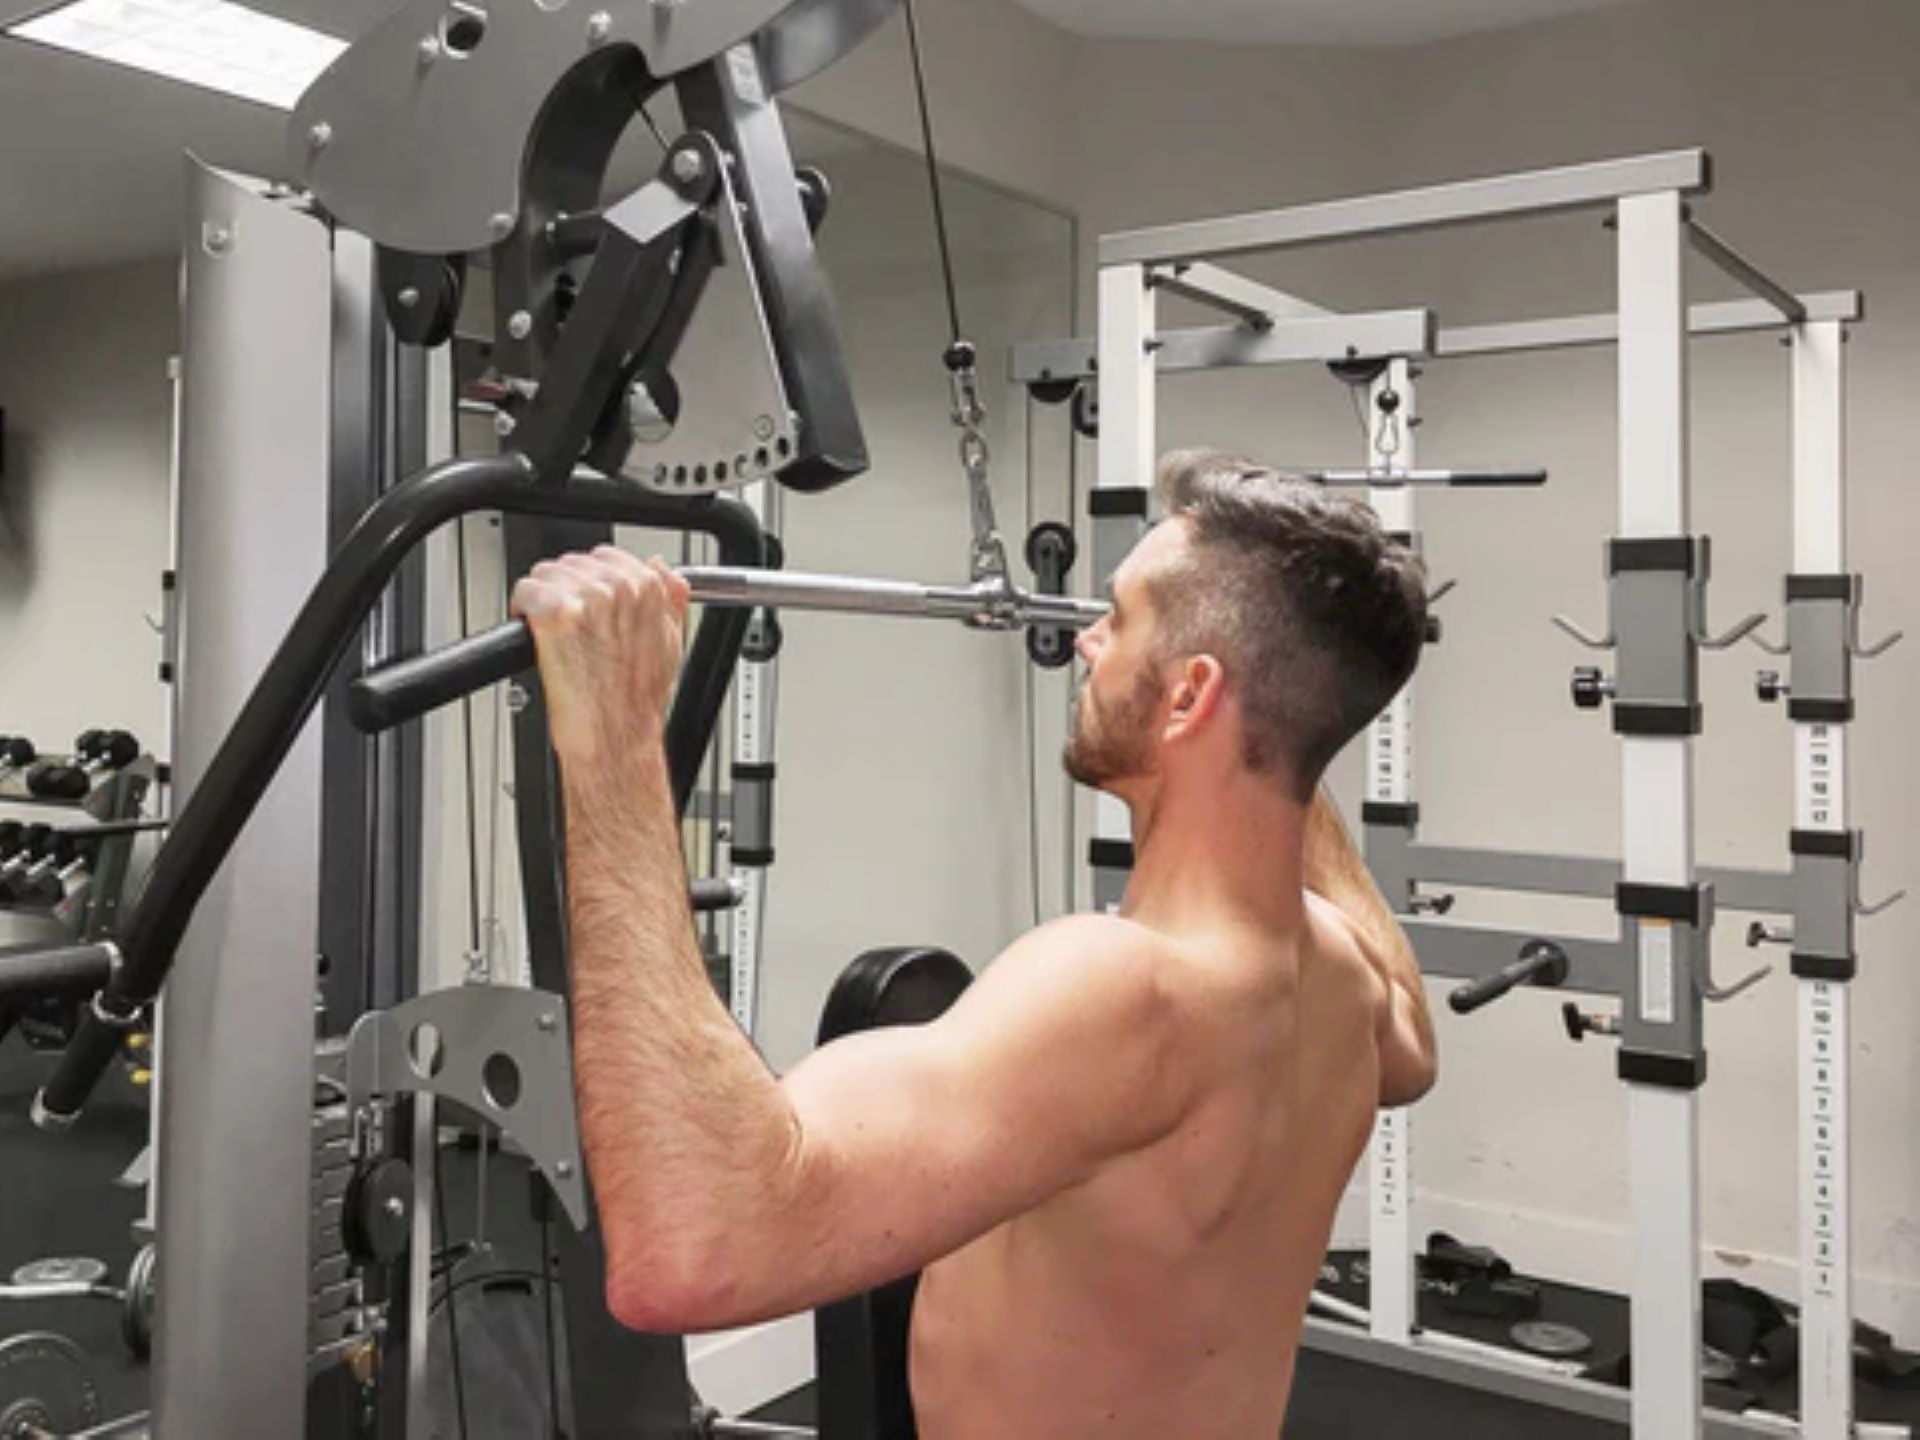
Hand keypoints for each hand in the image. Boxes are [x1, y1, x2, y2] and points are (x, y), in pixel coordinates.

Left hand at [511, 546, 691, 763]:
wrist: (614, 735)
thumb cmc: (637, 701)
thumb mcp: (672, 643)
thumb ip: (669, 599)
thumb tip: (663, 570)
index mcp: (648, 588)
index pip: (606, 556)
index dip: (589, 582)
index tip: (585, 604)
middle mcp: (618, 587)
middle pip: (571, 564)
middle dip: (564, 589)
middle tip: (567, 625)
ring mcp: (586, 599)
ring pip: (545, 574)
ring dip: (541, 599)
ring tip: (551, 633)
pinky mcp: (555, 614)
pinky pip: (526, 591)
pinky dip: (521, 609)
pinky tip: (534, 634)